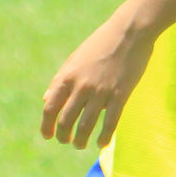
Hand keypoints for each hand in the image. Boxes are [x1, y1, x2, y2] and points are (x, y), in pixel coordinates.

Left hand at [41, 5, 154, 149]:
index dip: (46, 126)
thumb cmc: (101, 42)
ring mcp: (101, 92)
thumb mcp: (75, 58)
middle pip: (66, 121)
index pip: (50, 108)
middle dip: (63, 136)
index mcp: (68, 75)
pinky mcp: (120, 95)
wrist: (130, 31)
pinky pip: (109, 123)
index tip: (48, 136)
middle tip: (66, 141)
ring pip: (86, 126)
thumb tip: (45, 100)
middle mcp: (81, 86)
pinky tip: (101, 143)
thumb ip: (60, 80)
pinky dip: (103, 137)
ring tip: (80, 145)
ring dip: (80, 140)